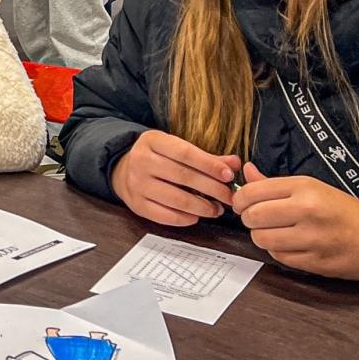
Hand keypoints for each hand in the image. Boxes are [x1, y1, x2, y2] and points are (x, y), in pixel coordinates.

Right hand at [110, 130, 239, 226]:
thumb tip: (235, 163)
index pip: (185, 153)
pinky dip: (186, 218)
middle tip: (229, 197)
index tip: (229, 175)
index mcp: (152, 141)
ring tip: (217, 209)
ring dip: (202, 206)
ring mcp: (137, 184)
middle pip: (183, 177)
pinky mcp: (137, 204)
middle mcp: (141, 161)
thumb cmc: (157, 158)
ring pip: (177, 199)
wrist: (123, 170)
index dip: (210, 165)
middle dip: (212, 189)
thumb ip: (206, 157)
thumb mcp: (176, 149)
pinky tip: (197, 216)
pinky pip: (166, 215)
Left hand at [232, 163, 358, 281]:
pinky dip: (278, 251)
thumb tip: (246, 172)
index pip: (253, 192)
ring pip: (262, 238)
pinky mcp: (315, 261)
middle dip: (250, 219)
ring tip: (274, 232)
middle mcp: (307, 210)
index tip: (241, 203)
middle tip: (259, 219)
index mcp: (305, 187)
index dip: (240, 199)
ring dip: (262, 236)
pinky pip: (278, 257)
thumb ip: (274, 183)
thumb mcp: (313, 188)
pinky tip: (290, 245)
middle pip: (253, 216)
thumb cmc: (346, 211)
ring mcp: (311, 238)